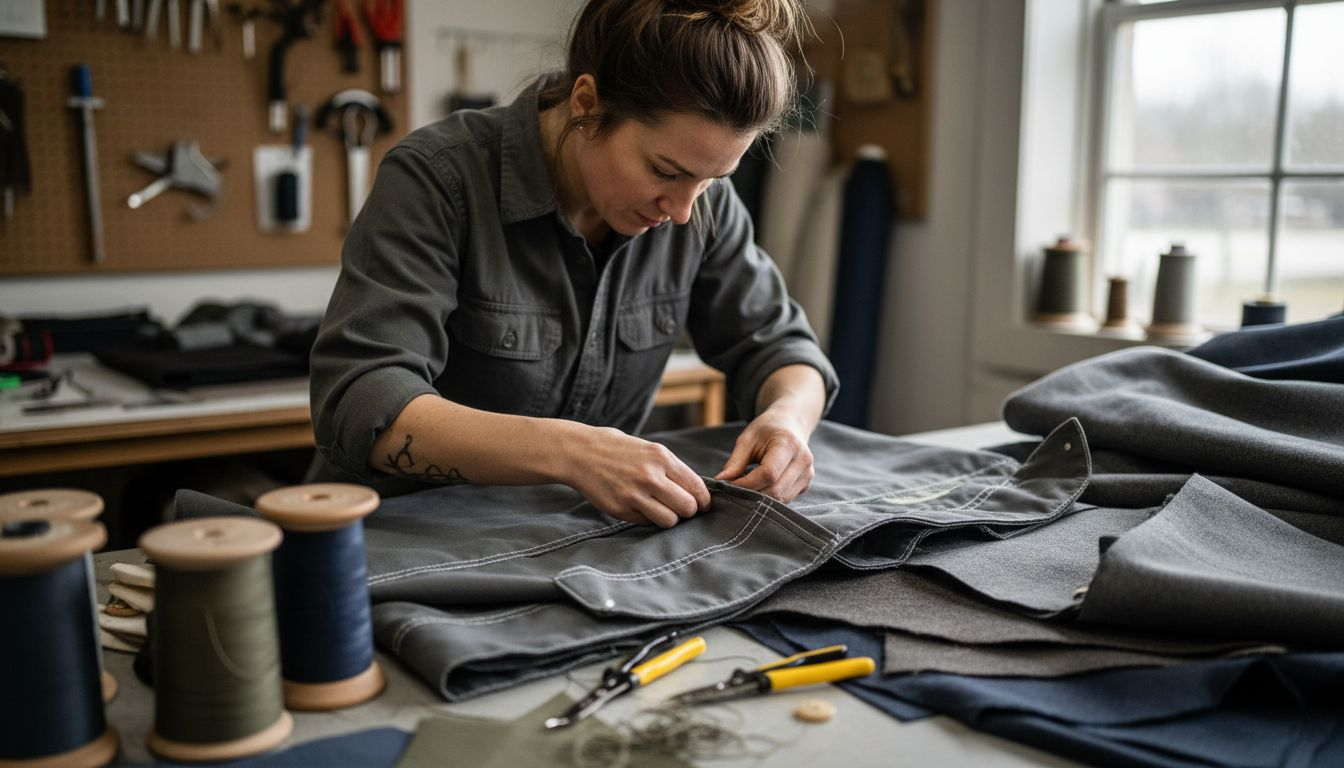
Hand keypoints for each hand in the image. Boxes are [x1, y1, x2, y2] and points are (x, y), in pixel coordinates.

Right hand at [561, 426, 710, 527]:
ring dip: (668, 518)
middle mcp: (650, 476)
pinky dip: (647, 519)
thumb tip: (696, 492)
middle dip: (687, 511)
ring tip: (660, 509)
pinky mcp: (620, 509)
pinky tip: (639, 506)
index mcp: (661, 458)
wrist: (580, 452)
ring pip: (669, 520)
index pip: (696, 487)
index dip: (703, 501)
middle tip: (680, 508)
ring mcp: (634, 494)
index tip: (702, 505)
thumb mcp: (650, 449)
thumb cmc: (619, 450)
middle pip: (687, 508)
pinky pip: (646, 523)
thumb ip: (672, 469)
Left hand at [714, 408, 814, 502]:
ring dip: (760, 499)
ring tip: (745, 489)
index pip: (768, 473)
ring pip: (781, 499)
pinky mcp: (806, 484)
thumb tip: (720, 481)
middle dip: (751, 495)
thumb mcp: (747, 439)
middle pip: (776, 490)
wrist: (791, 424)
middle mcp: (803, 461)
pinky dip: (769, 499)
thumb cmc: (767, 429)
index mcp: (788, 445)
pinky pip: (785, 499)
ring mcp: (807, 474)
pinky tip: (759, 489)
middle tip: (733, 492)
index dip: (746, 484)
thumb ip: (735, 461)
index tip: (728, 485)